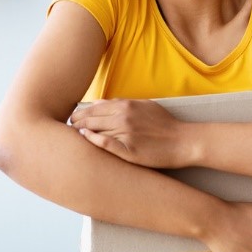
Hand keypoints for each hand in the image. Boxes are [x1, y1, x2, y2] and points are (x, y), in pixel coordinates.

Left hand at [69, 99, 191, 168]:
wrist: (183, 141)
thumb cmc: (165, 124)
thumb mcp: (144, 106)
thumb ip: (122, 103)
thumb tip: (101, 103)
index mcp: (126, 105)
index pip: (94, 107)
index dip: (80, 113)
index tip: (73, 119)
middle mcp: (123, 116)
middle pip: (90, 118)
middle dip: (76, 123)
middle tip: (68, 128)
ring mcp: (125, 132)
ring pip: (94, 130)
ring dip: (81, 132)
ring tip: (70, 137)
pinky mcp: (128, 149)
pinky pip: (105, 143)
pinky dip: (92, 140)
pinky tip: (85, 139)